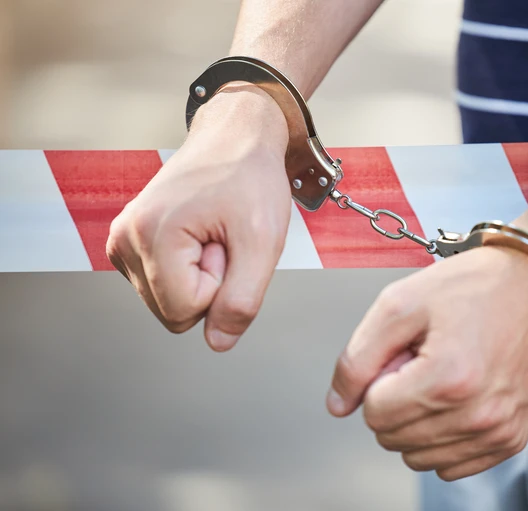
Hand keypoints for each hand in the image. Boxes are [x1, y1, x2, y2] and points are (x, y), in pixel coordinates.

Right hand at [106, 85, 291, 350]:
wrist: (235, 136)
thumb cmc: (251, 178)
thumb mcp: (263, 241)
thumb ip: (242, 299)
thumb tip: (218, 343)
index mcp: (149, 237)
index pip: (186, 313)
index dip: (221, 285)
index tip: (229, 241)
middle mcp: (123, 240)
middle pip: (174, 312)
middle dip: (210, 282)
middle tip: (224, 237)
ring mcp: (122, 241)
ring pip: (170, 302)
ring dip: (202, 274)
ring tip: (214, 232)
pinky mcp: (130, 243)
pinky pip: (165, 286)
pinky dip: (191, 267)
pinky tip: (202, 233)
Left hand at [326, 246, 527, 480]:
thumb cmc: (476, 285)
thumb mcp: (400, 303)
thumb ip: (358, 357)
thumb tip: (338, 404)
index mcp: (447, 379)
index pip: (373, 412)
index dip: (378, 378)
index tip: (403, 352)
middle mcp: (477, 414)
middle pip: (392, 437)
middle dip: (396, 398)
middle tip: (423, 359)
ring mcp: (498, 431)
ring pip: (418, 457)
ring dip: (417, 420)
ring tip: (442, 375)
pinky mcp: (511, 439)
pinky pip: (452, 466)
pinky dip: (443, 437)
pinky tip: (457, 398)